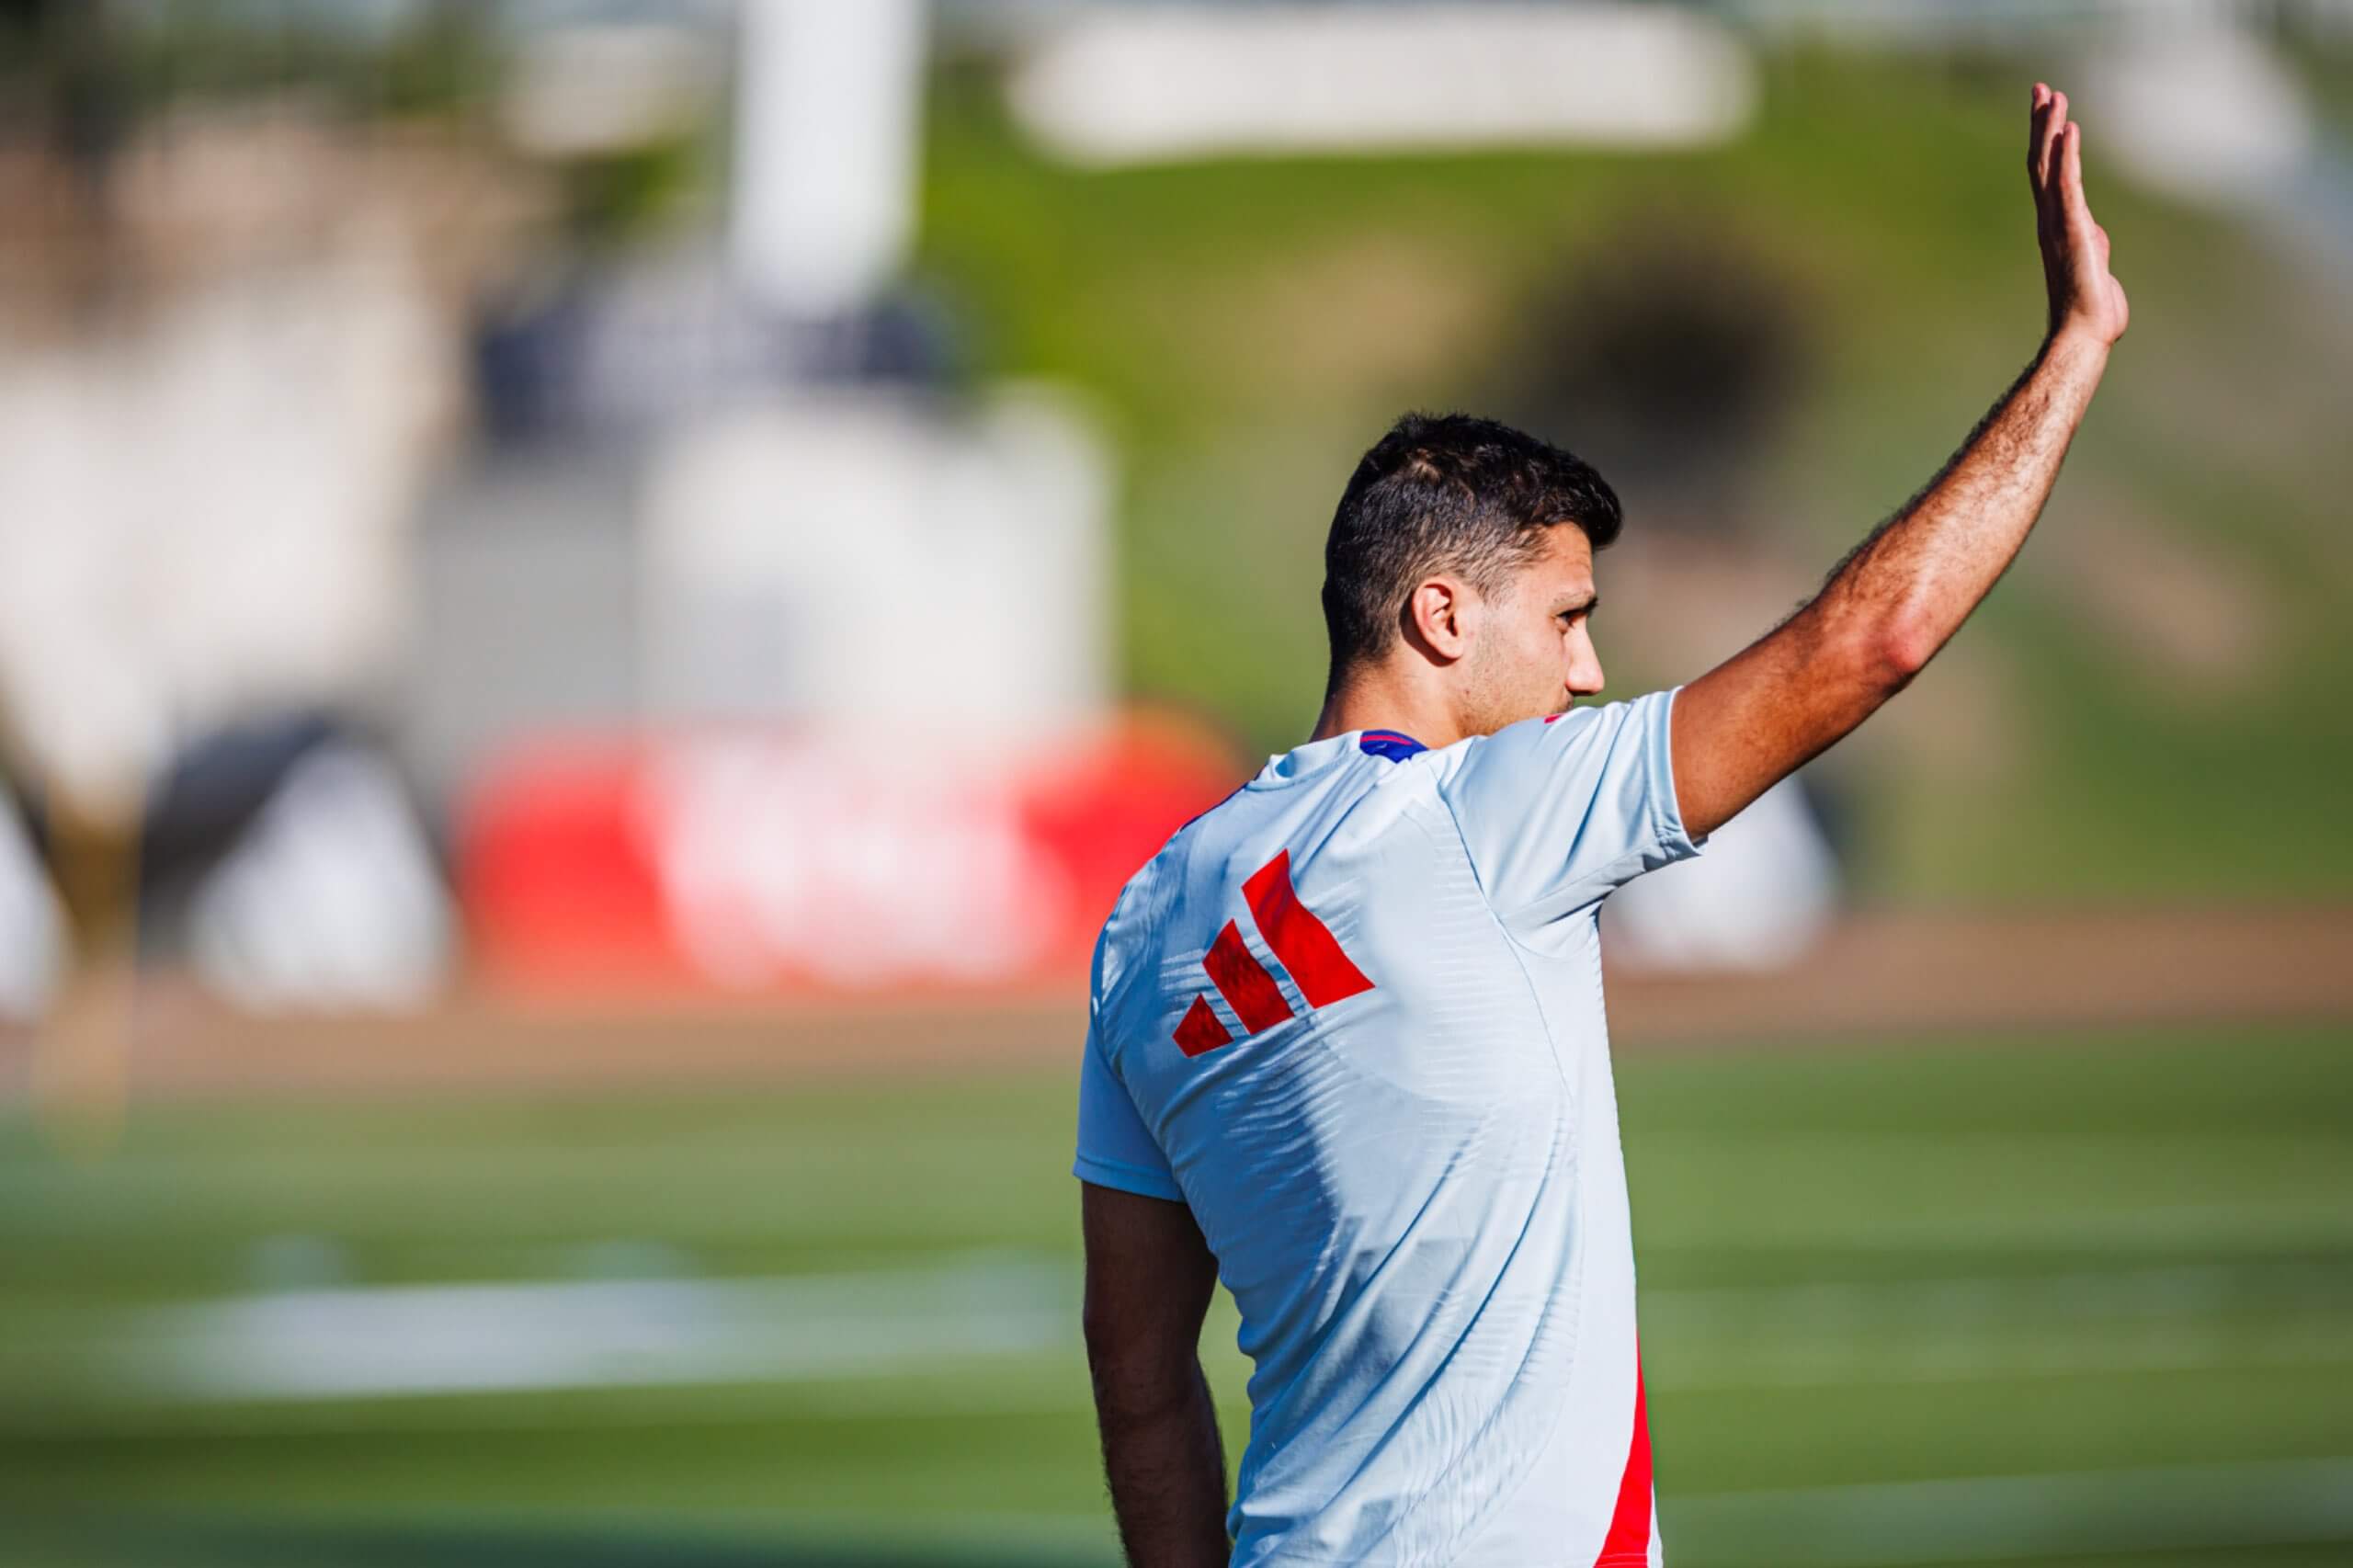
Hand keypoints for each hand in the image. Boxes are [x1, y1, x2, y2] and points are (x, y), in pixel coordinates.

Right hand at [2030, 83, 2128, 347]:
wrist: (2084, 333)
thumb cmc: (2091, 312)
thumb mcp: (2096, 267)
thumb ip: (2093, 245)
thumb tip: (2095, 237)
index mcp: (2058, 227)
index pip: (2048, 176)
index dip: (2047, 142)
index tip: (2049, 112)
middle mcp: (2051, 220)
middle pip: (2042, 162)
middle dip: (2043, 124)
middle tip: (2042, 90)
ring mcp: (2059, 224)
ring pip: (2050, 167)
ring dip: (2051, 129)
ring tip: (2053, 96)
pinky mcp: (2074, 228)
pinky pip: (2068, 184)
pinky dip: (2068, 155)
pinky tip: (2069, 130)